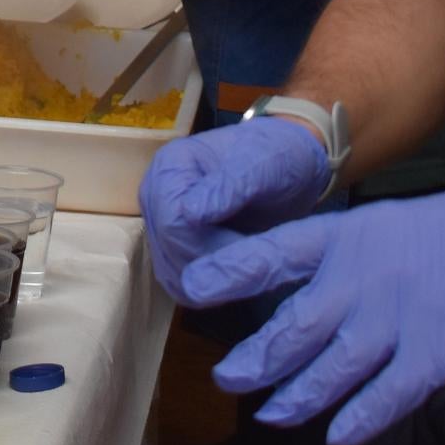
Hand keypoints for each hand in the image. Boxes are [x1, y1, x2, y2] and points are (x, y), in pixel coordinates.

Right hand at [138, 116, 337, 300]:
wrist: (290, 166)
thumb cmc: (280, 156)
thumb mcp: (266, 163)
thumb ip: (231, 186)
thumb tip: (189, 215)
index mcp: (169, 167)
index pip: (171, 223)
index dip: (210, 245)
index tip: (254, 247)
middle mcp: (155, 196)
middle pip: (171, 251)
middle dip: (217, 263)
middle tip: (261, 257)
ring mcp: (160, 225)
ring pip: (174, 273)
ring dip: (217, 278)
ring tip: (255, 261)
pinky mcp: (172, 249)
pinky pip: (182, 284)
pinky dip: (213, 288)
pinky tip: (242, 273)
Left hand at [184, 179, 444, 444]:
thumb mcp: (395, 224)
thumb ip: (352, 259)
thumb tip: (314, 293)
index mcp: (350, 235)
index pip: (274, 253)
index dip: (231, 273)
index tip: (193, 288)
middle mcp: (362, 277)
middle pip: (291, 325)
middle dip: (255, 358)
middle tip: (226, 377)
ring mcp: (397, 319)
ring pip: (328, 369)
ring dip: (296, 397)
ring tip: (272, 414)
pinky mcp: (435, 357)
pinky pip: (383, 399)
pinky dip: (357, 421)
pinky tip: (338, 436)